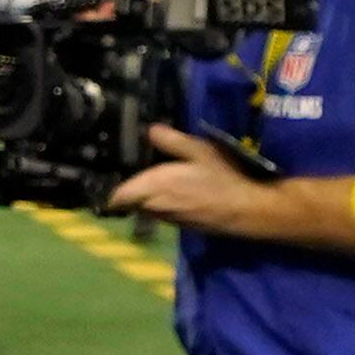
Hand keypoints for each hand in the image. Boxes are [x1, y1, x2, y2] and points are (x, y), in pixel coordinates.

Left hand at [107, 124, 261, 236]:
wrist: (250, 211)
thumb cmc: (224, 178)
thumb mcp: (200, 151)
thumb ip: (172, 141)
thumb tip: (150, 130)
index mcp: (152, 187)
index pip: (115, 196)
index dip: (107, 187)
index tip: (105, 175)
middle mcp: (154, 207)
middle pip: (129, 201)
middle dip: (127, 188)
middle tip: (130, 169)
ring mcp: (167, 219)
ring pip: (145, 207)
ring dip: (145, 196)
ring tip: (152, 177)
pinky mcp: (181, 225)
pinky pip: (162, 212)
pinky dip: (162, 202)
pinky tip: (176, 190)